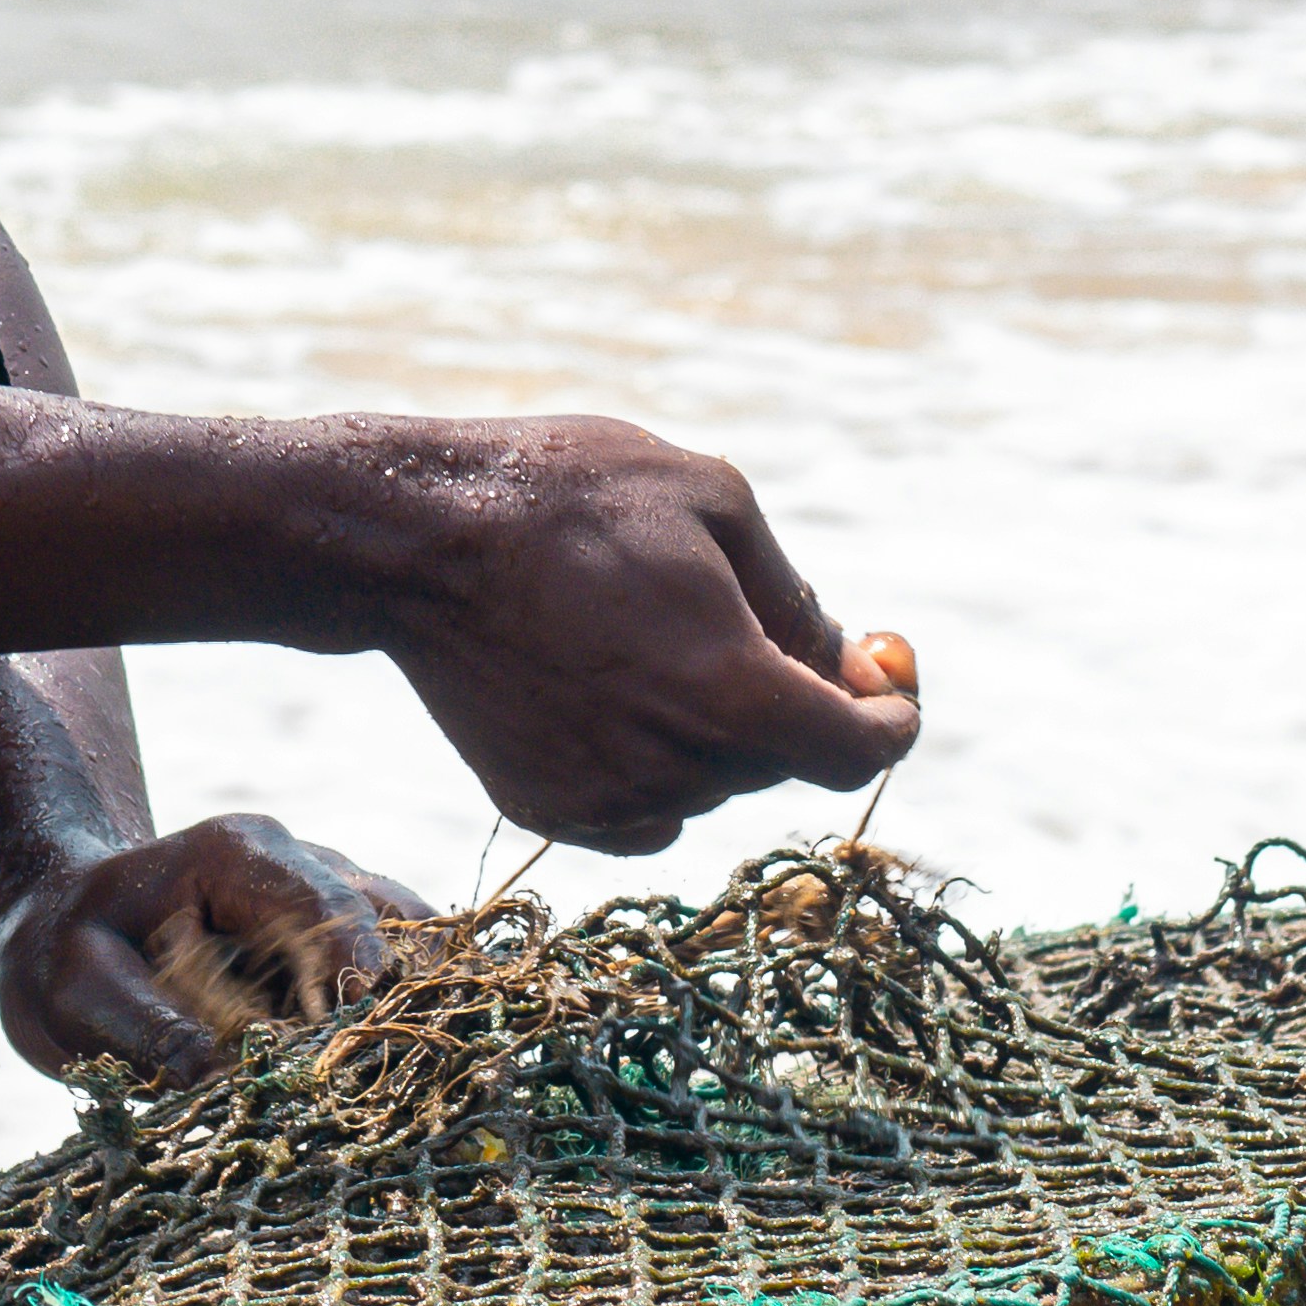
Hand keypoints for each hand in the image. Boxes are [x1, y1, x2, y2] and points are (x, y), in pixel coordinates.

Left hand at [0, 807, 426, 1091]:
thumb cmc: (66, 954)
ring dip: (407, 1017)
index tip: (352, 1041)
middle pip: (388, 927)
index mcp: (238, 857)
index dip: (353, 974)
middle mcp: (301, 865)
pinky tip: (393, 1080)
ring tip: (402, 1089)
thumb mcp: (82, 993)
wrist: (65, 930)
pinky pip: (395, 977)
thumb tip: (227, 1082)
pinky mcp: (339, 948)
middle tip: (387, 1085)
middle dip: (394, 1006)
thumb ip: (151, 1030)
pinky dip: (399, 1023)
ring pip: (409, 949)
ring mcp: (329, 902)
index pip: (326, 906)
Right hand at [369, 418, 919, 853]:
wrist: (416, 539)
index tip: (885, 690)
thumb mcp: (713, 500)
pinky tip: (604, 685)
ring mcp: (606, 800)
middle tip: (744, 621)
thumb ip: (794, 597)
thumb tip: (843, 664)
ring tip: (645, 633)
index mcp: (733, 695)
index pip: (858, 756)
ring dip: (711, 727)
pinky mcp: (547, 808)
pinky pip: (642, 806)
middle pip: (780, 762)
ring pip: (709, 782)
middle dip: (787, 700)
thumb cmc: (570, 496)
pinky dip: (650, 761)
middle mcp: (677, 769)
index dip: (889, 722)